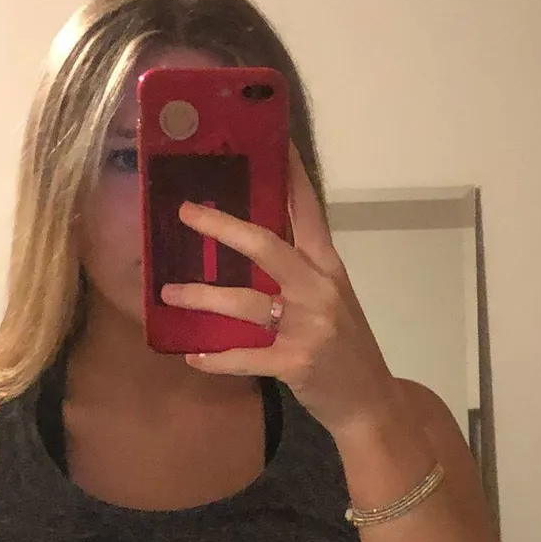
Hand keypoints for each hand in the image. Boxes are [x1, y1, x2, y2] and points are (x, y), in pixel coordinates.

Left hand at [161, 146, 401, 442]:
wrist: (371, 402)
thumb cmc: (345, 349)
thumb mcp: (332, 300)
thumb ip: (301, 272)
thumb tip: (254, 245)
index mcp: (328, 267)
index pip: (307, 210)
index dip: (290, 175)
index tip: (272, 139)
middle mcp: (319, 288)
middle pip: (266, 245)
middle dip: (222, 227)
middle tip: (185, 213)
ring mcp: (309, 326)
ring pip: (246, 301)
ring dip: (202, 296)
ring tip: (169, 292)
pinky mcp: (296, 363)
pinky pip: (246, 357)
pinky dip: (216, 358)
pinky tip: (192, 357)